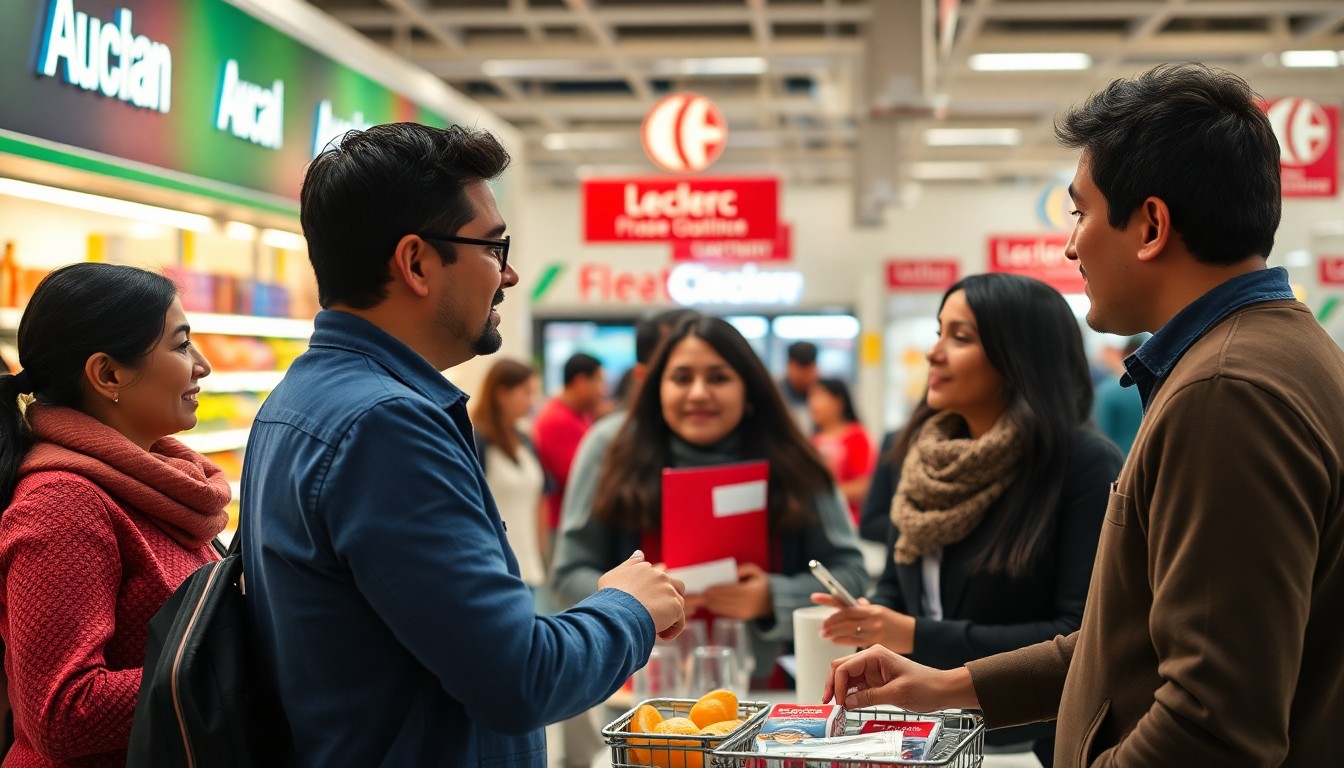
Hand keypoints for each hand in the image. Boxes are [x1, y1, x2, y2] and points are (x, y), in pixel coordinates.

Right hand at [599, 550, 686, 639]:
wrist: (618, 612)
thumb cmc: (610, 597)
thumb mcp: (613, 576)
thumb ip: (629, 564)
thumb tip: (640, 553)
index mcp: (644, 569)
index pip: (656, 576)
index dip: (653, 593)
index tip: (644, 604)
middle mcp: (659, 576)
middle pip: (674, 586)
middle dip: (668, 600)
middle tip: (654, 615)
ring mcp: (668, 590)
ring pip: (678, 603)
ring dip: (670, 615)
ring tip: (656, 627)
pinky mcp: (675, 606)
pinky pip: (679, 621)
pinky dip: (672, 630)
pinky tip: (660, 635)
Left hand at [702, 562, 771, 619]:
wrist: (775, 602)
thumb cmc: (763, 584)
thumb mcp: (756, 572)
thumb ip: (744, 569)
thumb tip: (732, 572)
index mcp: (749, 591)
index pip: (729, 590)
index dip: (717, 591)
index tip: (706, 589)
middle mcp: (746, 603)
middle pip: (724, 600)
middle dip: (710, 598)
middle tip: (699, 595)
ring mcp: (744, 612)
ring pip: (723, 608)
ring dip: (711, 604)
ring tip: (702, 600)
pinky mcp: (742, 617)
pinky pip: (727, 613)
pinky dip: (717, 608)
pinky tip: (711, 605)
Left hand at [811, 593, 915, 652]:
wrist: (912, 634)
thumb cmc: (893, 622)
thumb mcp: (879, 611)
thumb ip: (863, 608)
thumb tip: (852, 602)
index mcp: (870, 607)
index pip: (845, 601)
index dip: (828, 599)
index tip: (814, 597)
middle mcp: (871, 617)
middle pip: (845, 616)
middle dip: (830, 621)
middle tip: (822, 627)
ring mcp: (874, 630)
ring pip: (848, 630)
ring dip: (833, 632)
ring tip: (824, 634)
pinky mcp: (876, 642)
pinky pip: (855, 641)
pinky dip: (843, 640)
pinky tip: (835, 640)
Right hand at [824, 646, 979, 711]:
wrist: (943, 689)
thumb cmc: (926, 686)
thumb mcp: (897, 693)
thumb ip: (870, 697)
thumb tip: (848, 702)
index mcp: (875, 654)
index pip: (845, 666)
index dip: (836, 685)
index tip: (838, 702)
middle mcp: (871, 659)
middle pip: (841, 668)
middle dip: (832, 685)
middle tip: (829, 703)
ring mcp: (872, 669)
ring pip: (846, 677)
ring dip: (840, 690)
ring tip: (837, 706)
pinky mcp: (875, 680)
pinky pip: (857, 686)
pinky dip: (850, 694)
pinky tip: (848, 704)